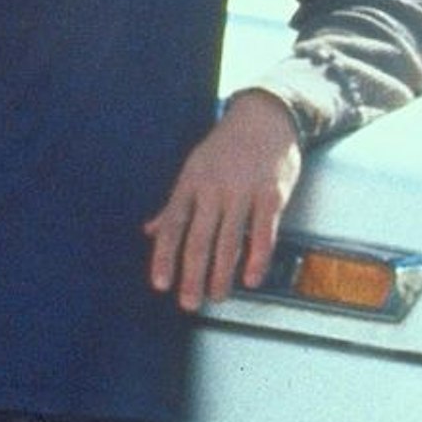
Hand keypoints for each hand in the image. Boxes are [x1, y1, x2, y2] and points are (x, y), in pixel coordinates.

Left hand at [145, 94, 304, 313]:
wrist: (265, 118)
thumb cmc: (227, 147)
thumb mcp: (194, 169)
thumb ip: (174, 204)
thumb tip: (149, 230)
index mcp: (191, 183)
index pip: (173, 226)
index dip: (164, 257)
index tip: (161, 284)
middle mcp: (214, 189)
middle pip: (199, 239)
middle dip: (193, 275)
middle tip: (189, 302)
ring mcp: (244, 192)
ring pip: (230, 241)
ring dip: (222, 274)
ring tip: (217, 296)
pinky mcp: (272, 195)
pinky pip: (263, 233)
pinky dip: (257, 259)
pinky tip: (251, 278)